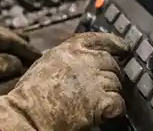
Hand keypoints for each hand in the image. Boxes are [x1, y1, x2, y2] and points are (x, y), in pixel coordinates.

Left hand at [0, 27, 40, 85]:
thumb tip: (17, 63)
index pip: (10, 38)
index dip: (25, 47)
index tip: (37, 55)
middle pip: (5, 35)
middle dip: (20, 42)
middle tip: (33, 51)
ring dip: (11, 43)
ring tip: (21, 49)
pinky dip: (1, 47)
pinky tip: (0, 53)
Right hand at [0, 32, 128, 130]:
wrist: (30, 112)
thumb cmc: (30, 94)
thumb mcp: (46, 63)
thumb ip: (66, 59)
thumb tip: (78, 64)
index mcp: (69, 49)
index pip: (99, 39)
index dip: (114, 43)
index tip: (123, 48)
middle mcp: (85, 60)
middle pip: (111, 62)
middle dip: (112, 73)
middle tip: (106, 84)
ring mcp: (95, 80)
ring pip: (116, 83)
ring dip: (111, 92)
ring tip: (98, 102)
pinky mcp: (101, 100)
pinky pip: (118, 102)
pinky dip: (114, 109)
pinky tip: (105, 113)